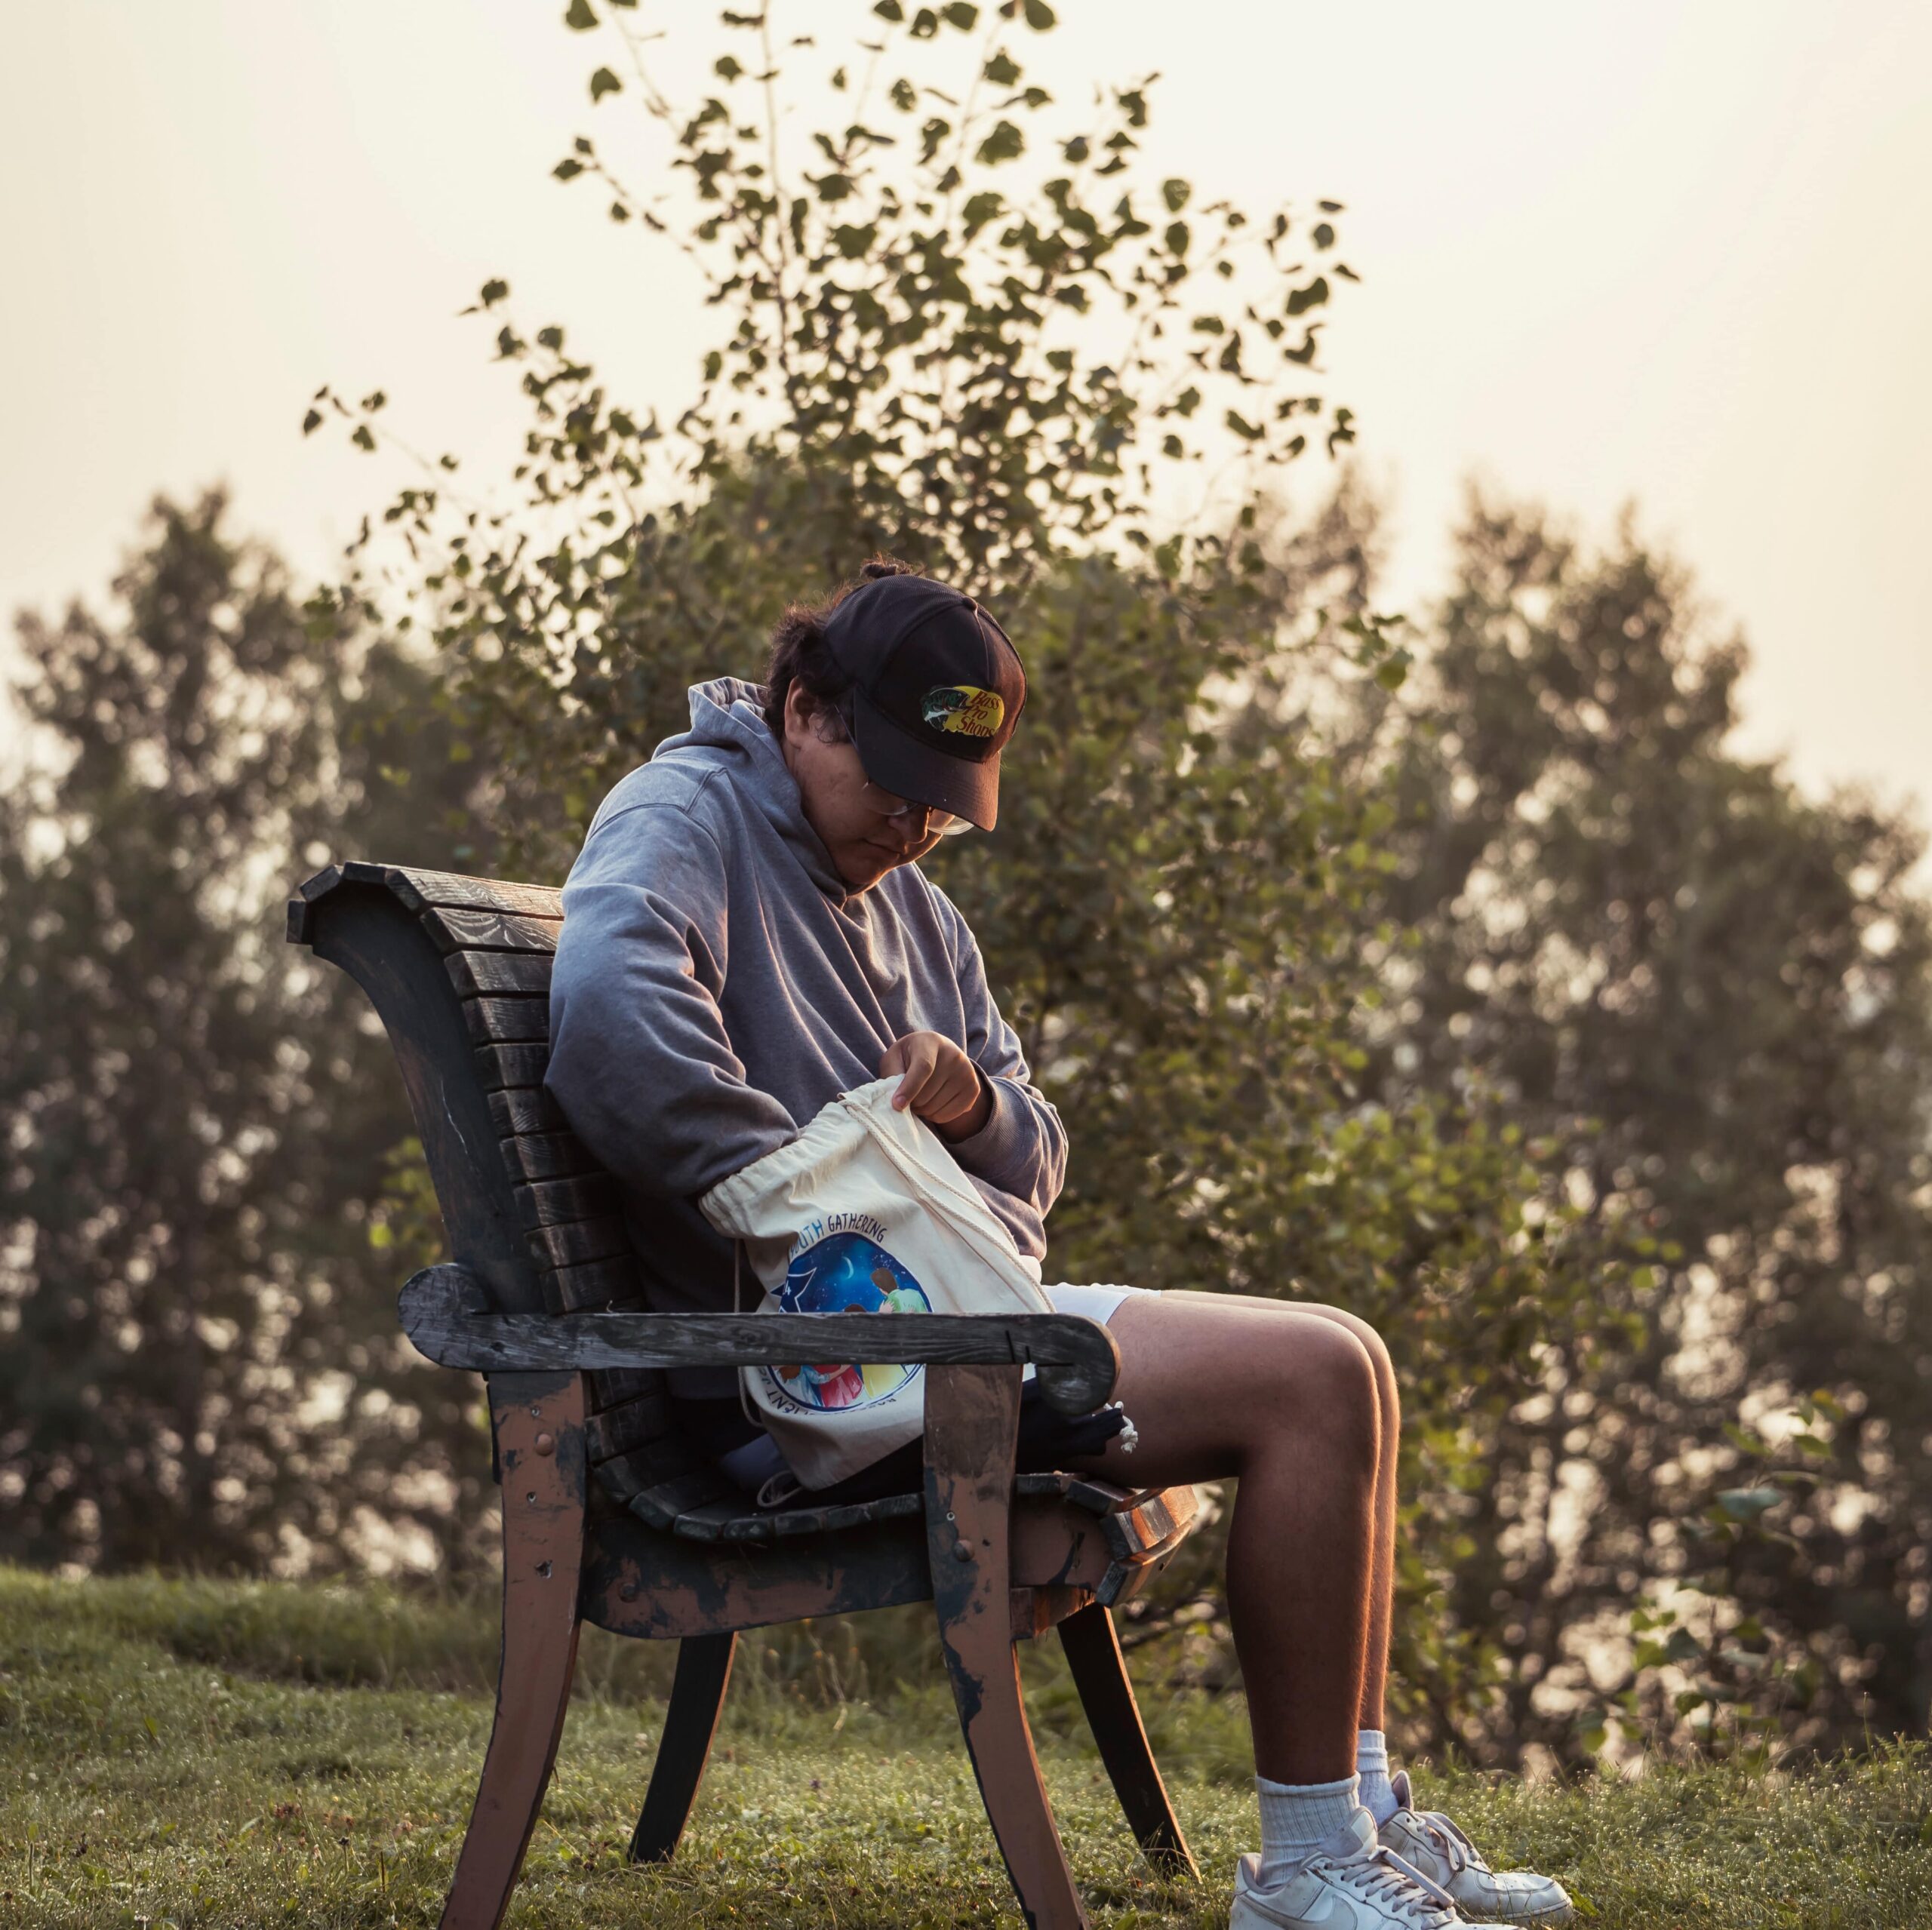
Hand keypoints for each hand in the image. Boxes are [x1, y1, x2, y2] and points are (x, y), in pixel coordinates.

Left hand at [878, 1031, 992, 1139]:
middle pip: (927, 1094)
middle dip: (911, 1102)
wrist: (938, 1054)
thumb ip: (891, 1075)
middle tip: (907, 1096)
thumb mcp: (894, 1058)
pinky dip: (934, 1116)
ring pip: (935, 1108)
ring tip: (920, 1097)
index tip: (896, 1105)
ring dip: (921, 1110)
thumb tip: (897, 1102)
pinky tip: (932, 1102)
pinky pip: (948, 1116)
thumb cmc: (909, 1057)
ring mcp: (967, 1072)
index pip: (924, 1067)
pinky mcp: (973, 1089)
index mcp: (930, 1042)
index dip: (909, 1088)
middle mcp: (953, 1055)